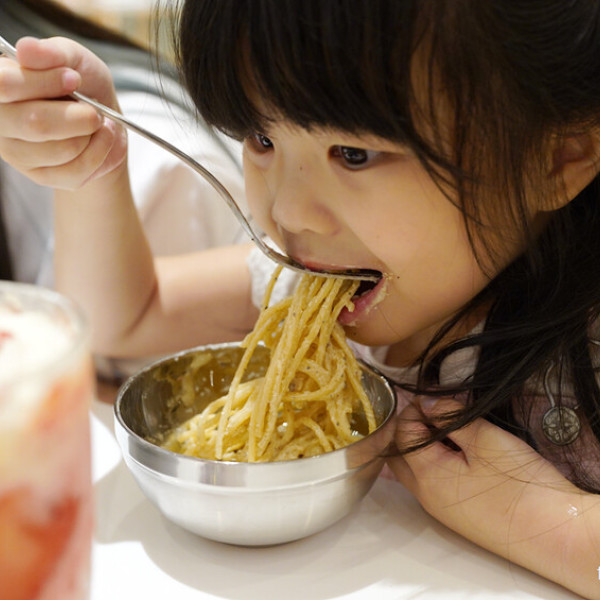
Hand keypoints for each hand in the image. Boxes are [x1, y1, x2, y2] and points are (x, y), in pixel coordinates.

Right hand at [0, 36, 126, 188]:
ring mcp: (18, 153)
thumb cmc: (83, 85)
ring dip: (92, 134)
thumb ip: (52, 53)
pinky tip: (100, 139)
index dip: (43, 82)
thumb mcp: (73, 58)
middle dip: (78, 116)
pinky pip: (77, 170)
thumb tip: (26, 49)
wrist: (104, 119)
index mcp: (0, 86)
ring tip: (96, 122)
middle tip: (94, 109)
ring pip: (63, 150)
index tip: (73, 78)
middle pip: (36, 123)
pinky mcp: (42, 176)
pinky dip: (100, 151)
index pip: (5, 85)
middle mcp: (1, 120)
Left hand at [389, 398, 599, 597]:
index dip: (413, 409)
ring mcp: (439, 509)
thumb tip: (425, 403)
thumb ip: (448, 417)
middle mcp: (425, 495)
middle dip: (410, 429)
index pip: (401, 433)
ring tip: (450, 430)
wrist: (552, 533)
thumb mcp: (484, 438)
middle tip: (435, 412)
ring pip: (414, 470)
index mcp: (426, 474)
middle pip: (399, 454)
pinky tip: (460, 453)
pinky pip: (432, 484)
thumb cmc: (519, 485)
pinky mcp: (456, 516)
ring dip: (423, 447)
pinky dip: (436, 463)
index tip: (434, 397)